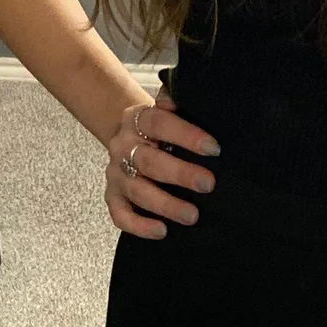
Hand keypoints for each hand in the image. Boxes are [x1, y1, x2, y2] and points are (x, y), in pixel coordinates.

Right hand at [105, 88, 219, 239]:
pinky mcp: (112, 196)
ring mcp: (116, 173)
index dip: (186, 135)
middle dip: (180, 174)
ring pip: (137, 190)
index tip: (213, 149)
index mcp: (138, 119)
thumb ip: (179, 103)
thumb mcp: (169, 110)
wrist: (130, 136)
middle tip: (208, 184)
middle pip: (149, 161)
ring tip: (192, 215)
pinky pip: (120, 215)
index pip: (160, 122)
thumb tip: (197, 95)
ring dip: (165, 204)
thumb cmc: (161, 128)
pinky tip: (161, 231)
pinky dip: (139, 225)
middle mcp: (123, 146)